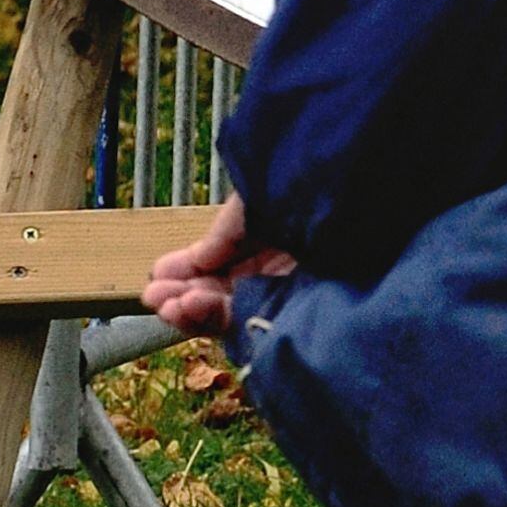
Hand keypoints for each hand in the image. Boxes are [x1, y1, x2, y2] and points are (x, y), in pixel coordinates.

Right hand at [141, 186, 297, 335]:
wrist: (353, 190)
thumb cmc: (308, 184)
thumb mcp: (255, 200)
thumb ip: (224, 232)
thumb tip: (193, 262)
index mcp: (277, 234)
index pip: (227, 261)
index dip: (191, 270)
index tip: (159, 274)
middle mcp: (284, 265)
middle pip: (225, 290)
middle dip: (184, 294)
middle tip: (153, 296)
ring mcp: (291, 291)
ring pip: (232, 309)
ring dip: (193, 309)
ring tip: (165, 303)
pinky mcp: (297, 314)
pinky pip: (247, 322)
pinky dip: (214, 317)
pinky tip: (189, 305)